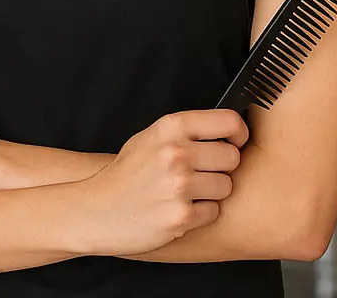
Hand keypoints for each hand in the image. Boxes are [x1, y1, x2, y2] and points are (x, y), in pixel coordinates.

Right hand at [77, 110, 246, 256]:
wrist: (98, 209)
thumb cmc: (128, 175)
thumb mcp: (149, 138)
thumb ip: (185, 132)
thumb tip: (228, 128)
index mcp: (170, 127)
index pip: (229, 121)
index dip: (238, 134)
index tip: (233, 143)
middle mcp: (175, 152)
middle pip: (232, 157)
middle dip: (221, 168)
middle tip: (200, 174)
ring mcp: (179, 185)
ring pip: (226, 186)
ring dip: (211, 193)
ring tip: (186, 193)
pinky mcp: (181, 215)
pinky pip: (214, 212)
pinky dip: (200, 214)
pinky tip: (178, 209)